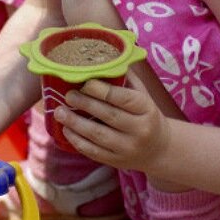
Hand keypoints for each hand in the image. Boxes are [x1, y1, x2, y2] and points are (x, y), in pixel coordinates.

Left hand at [53, 78, 169, 172]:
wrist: (159, 149)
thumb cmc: (144, 113)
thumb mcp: (142, 94)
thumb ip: (124, 78)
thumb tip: (101, 57)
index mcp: (146, 109)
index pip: (123, 98)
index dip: (102, 90)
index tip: (85, 82)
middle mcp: (140, 130)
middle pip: (109, 116)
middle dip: (85, 104)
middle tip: (68, 95)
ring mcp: (128, 148)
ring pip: (98, 135)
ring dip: (75, 123)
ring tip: (59, 112)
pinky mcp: (117, 161)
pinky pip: (93, 152)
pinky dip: (77, 141)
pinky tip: (66, 129)